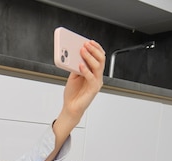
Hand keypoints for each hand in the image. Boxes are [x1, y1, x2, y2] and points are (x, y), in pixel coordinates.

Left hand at [48, 40, 104, 160]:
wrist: (70, 108)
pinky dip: (86, 70)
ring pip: (98, 66)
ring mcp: (96, 83)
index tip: (89, 41)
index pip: (99, 57)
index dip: (95, 48)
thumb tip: (75, 55)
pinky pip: (91, 77)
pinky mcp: (93, 89)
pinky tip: (80, 65)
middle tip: (85, 44)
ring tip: (82, 51)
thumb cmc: (72, 93)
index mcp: (93, 72)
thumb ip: (76, 66)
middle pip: (100, 60)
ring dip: (90, 57)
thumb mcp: (73, 76)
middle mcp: (97, 76)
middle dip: (93, 50)